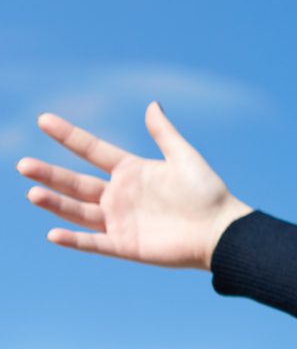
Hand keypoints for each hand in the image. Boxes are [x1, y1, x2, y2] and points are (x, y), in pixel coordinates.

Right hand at [16, 102, 251, 270]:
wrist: (222, 231)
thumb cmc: (207, 193)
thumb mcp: (184, 157)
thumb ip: (164, 133)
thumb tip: (152, 104)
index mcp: (131, 171)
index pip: (92, 150)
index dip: (69, 136)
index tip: (43, 119)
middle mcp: (119, 195)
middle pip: (76, 183)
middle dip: (50, 174)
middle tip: (23, 165)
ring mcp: (119, 221)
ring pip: (78, 211)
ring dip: (55, 203)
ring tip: (32, 192)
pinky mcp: (124, 245)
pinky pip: (94, 242)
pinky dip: (74, 240)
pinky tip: (53, 234)